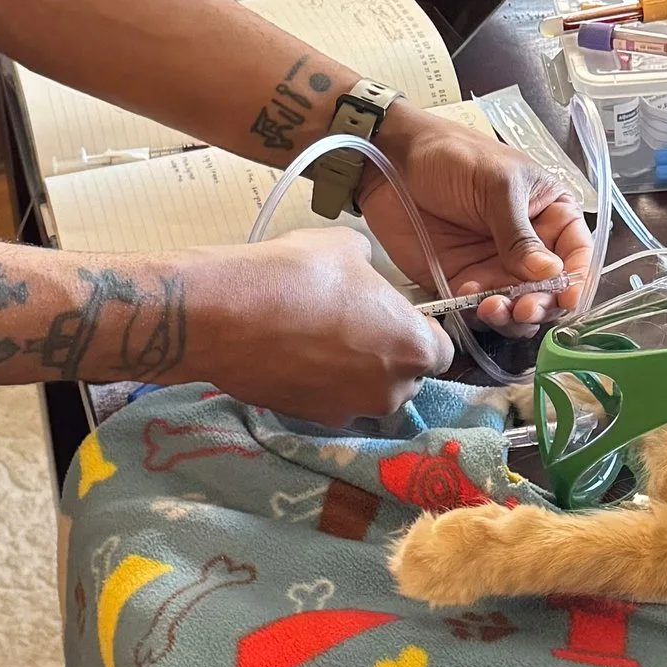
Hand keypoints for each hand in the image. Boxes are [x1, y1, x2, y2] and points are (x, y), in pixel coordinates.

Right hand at [182, 228, 449, 420]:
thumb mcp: (346, 247)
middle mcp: (391, 390)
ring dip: (357, 374)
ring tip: (321, 339)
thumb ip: (371, 266)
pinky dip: (323, 384)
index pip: (441, 351)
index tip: (395, 315)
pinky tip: (296, 355)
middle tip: (354, 324)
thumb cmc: (296, 275)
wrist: (225, 315)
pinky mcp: (312, 419)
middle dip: (389, 355)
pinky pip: (332, 401)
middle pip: (406, 377)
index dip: (420, 331)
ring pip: (369, 393)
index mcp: (413, 348)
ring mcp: (350, 409)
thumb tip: (363, 271)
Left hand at [365, 107, 590, 327]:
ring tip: (492, 307)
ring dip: (511, 316)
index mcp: (550, 213)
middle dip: (542, 304)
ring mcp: (497, 267)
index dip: (578, 280)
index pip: (577, 254)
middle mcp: (530, 246)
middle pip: (551, 291)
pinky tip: (464, 296)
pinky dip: (478, 313)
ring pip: (519, 308)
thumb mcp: (496, 185)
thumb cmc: (452, 156)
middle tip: (522, 308)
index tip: (567, 299)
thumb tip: (551, 273)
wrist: (391, 161)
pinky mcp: (464, 282)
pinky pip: (480, 310)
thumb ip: (520, 233)